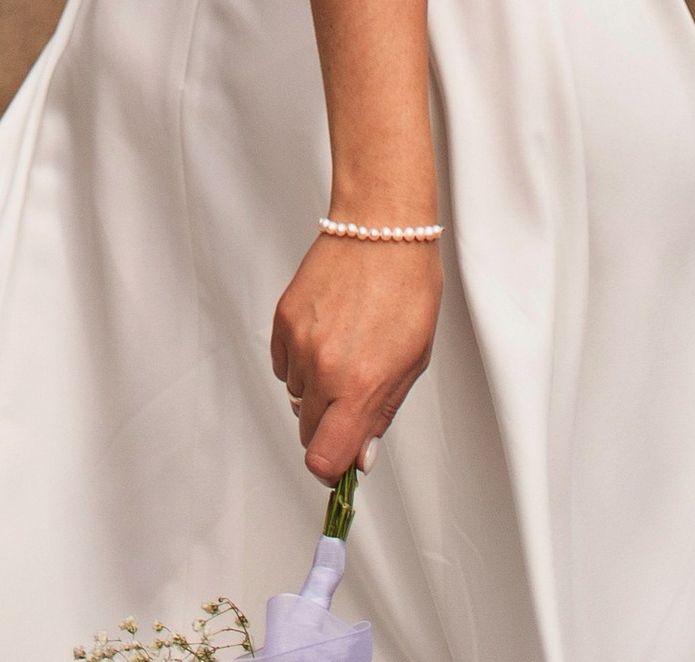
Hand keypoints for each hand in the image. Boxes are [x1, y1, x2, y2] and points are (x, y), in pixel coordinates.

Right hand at [270, 232, 440, 483]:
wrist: (382, 228)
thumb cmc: (408, 289)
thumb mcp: (413, 361)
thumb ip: (382, 413)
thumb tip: (361, 456)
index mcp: (359, 385)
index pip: (324, 458)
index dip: (334, 467)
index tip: (345, 458)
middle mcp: (323, 368)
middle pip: (308, 432)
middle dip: (330, 427)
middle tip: (353, 399)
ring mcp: (299, 342)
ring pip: (295, 396)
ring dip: (315, 390)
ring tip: (344, 353)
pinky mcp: (282, 317)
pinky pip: (282, 363)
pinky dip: (299, 361)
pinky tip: (325, 335)